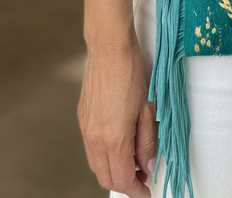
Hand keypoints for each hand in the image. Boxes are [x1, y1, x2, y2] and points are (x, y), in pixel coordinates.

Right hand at [78, 36, 157, 195]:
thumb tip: (148, 166)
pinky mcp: (82, 118)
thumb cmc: (133, 73)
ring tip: (134, 160)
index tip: (147, 192)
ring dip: (113, 170)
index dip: (136, 190)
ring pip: (96, 165)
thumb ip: (148, 142)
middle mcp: (95, 138)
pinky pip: (91, 149)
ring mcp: (86, 128)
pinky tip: (120, 144)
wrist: (110, 47)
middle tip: (143, 177)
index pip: (122, 179)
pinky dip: (104, 156)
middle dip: (125, 183)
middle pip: (106, 177)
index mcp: (114, 138)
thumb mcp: (149, 109)